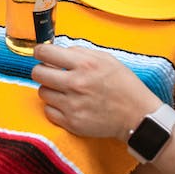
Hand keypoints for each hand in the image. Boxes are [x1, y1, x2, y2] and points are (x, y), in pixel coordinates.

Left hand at [31, 43, 161, 139]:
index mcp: (84, 64)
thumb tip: (58, 51)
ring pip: (42, 92)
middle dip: (42, 70)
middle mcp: (75, 84)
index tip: (42, 54)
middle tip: (51, 73)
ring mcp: (72, 105)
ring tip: (64, 90)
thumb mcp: (106, 59)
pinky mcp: (72, 123)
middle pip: (37, 73)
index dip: (40, 52)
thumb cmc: (124, 85)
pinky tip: (67, 104)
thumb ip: (80, 52)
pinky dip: (54, 107)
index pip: (45, 53)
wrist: (137, 116)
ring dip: (50, 90)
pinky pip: (48, 111)